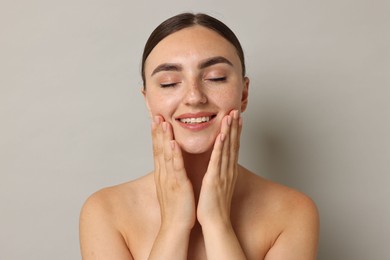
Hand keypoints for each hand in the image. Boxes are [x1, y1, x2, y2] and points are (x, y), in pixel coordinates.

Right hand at [151, 116, 195, 230]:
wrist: (175, 227)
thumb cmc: (176, 208)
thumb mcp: (171, 186)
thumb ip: (170, 173)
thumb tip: (170, 164)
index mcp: (163, 174)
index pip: (158, 150)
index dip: (156, 135)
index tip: (156, 120)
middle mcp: (163, 174)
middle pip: (159, 149)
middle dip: (157, 131)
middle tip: (156, 115)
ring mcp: (170, 179)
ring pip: (166, 155)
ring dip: (164, 138)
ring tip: (163, 123)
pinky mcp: (179, 186)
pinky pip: (176, 168)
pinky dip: (174, 155)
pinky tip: (173, 144)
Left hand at [197, 110, 241, 226]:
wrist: (215, 222)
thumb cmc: (215, 206)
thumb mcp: (219, 185)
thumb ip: (220, 173)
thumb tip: (220, 165)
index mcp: (228, 171)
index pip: (233, 147)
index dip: (235, 131)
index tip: (236, 118)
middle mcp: (228, 170)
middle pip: (233, 144)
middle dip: (235, 126)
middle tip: (236, 110)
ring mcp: (223, 173)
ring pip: (227, 148)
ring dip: (229, 131)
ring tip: (231, 116)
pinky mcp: (214, 179)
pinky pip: (218, 160)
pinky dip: (220, 147)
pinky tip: (222, 135)